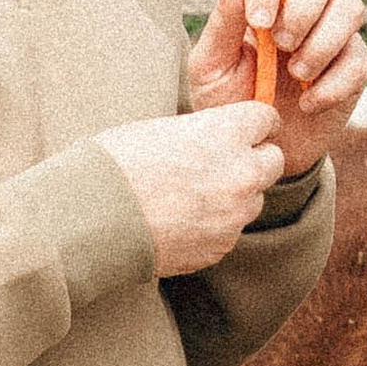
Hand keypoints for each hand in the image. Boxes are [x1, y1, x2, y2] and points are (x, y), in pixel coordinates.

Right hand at [98, 104, 285, 276]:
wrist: (93, 218)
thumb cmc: (116, 164)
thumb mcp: (162, 129)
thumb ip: (203, 133)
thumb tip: (217, 137)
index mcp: (225, 133)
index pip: (266, 119)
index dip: (254, 124)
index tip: (248, 129)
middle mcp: (240, 173)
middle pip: (273, 161)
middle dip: (254, 159)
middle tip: (224, 162)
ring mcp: (234, 214)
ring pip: (253, 199)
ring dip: (235, 195)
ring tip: (193, 195)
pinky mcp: (221, 246)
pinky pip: (230, 230)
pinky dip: (215, 225)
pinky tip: (181, 220)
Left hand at [188, 0, 366, 175]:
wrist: (256, 149)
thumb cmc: (229, 103)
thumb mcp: (212, 68)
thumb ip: (223, 26)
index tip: (257, 22)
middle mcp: (299, 7)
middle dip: (304, 4)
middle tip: (282, 44)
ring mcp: (331, 34)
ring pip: (350, 6)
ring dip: (323, 41)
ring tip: (297, 75)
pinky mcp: (353, 66)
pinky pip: (358, 59)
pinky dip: (333, 84)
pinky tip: (309, 105)